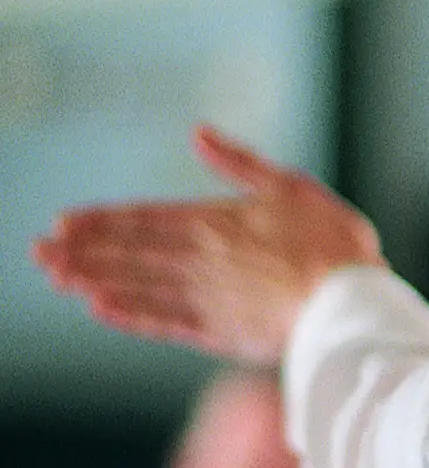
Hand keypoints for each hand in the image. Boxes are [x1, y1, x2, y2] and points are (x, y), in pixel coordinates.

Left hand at [33, 125, 384, 364]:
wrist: (349, 301)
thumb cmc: (332, 242)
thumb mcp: (291, 185)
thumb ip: (240, 162)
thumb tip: (198, 134)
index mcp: (215, 221)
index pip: (144, 218)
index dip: (101, 221)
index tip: (62, 224)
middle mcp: (199, 259)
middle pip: (129, 253)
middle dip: (81, 252)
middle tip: (39, 254)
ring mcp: (206, 298)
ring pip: (136, 286)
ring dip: (93, 282)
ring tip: (57, 280)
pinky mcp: (221, 332)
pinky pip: (164, 323)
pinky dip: (130, 317)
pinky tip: (101, 312)